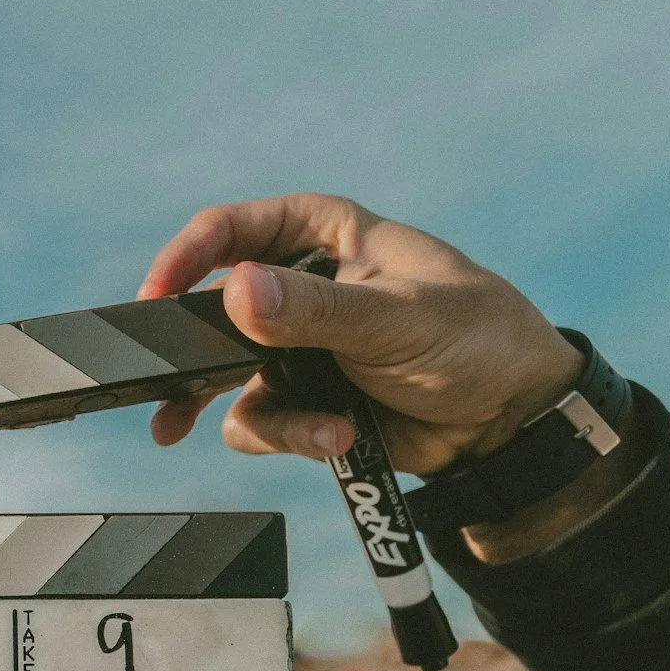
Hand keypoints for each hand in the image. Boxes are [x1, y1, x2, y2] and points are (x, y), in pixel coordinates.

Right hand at [138, 193, 583, 476]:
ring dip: (263, 414)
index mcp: (324, 234)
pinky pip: (262, 423)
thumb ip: (316, 309)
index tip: (156, 301)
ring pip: (228, 380)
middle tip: (163, 389)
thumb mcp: (397, 317)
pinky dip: (292, 437)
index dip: (185, 260)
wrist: (513, 422)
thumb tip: (238, 292)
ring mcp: (299, 348)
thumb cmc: (477, 339)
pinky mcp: (306, 401)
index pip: (232, 231)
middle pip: (213, 312)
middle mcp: (301, 286)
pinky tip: (339, 439)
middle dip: (193, 356)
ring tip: (316, 433)